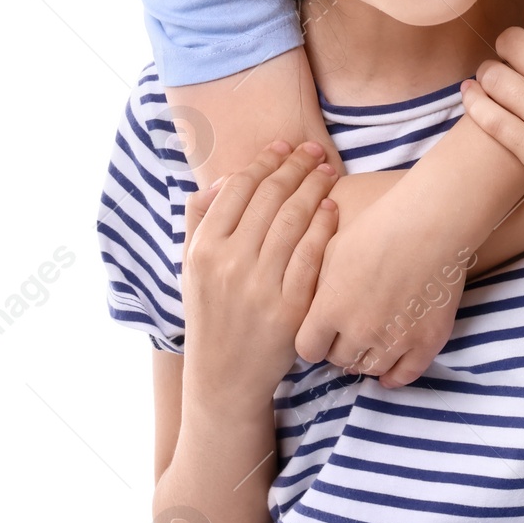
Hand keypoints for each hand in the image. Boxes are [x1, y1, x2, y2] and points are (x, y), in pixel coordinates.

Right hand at [180, 141, 340, 405]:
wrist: (225, 377)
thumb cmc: (211, 313)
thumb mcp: (190, 266)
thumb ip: (199, 218)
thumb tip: (222, 178)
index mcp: (203, 249)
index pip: (237, 188)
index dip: (264, 161)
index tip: (283, 145)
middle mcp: (229, 264)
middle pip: (269, 197)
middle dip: (295, 166)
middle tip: (314, 149)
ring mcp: (260, 288)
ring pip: (292, 220)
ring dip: (313, 188)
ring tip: (327, 170)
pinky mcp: (289, 310)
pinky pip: (311, 256)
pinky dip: (323, 226)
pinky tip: (333, 207)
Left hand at [294, 191, 473, 388]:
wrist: (430, 221)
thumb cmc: (377, 225)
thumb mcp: (331, 247)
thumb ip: (315, 282)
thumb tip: (304, 303)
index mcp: (331, 309)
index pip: (308, 349)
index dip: (313, 341)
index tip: (319, 333)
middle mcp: (360, 331)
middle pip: (340, 360)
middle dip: (340, 348)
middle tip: (347, 333)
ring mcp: (395, 340)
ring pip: (372, 369)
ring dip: (367, 359)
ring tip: (369, 345)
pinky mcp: (427, 341)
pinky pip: (406, 374)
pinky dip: (395, 375)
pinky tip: (389, 371)